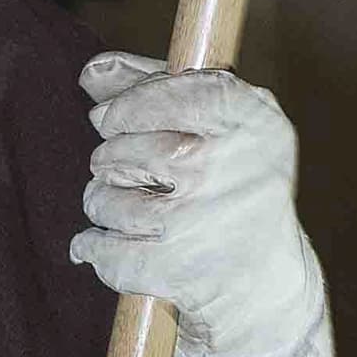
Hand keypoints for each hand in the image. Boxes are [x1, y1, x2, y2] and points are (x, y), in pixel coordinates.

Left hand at [72, 59, 323, 356]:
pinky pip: (99, 246)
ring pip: (105, 197)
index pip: (172, 91)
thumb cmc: (235, 189)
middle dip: (111, 159)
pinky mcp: (174, 267)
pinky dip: (92, 247)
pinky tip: (103, 245)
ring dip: (103, 203)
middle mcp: (231, 167)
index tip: (114, 118)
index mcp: (255, 123)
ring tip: (131, 211)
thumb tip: (93, 72)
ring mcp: (200, 219)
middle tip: (127, 172)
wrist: (265, 283)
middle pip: (123, 145)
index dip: (131, 104)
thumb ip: (156, 88)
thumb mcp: (219, 129)